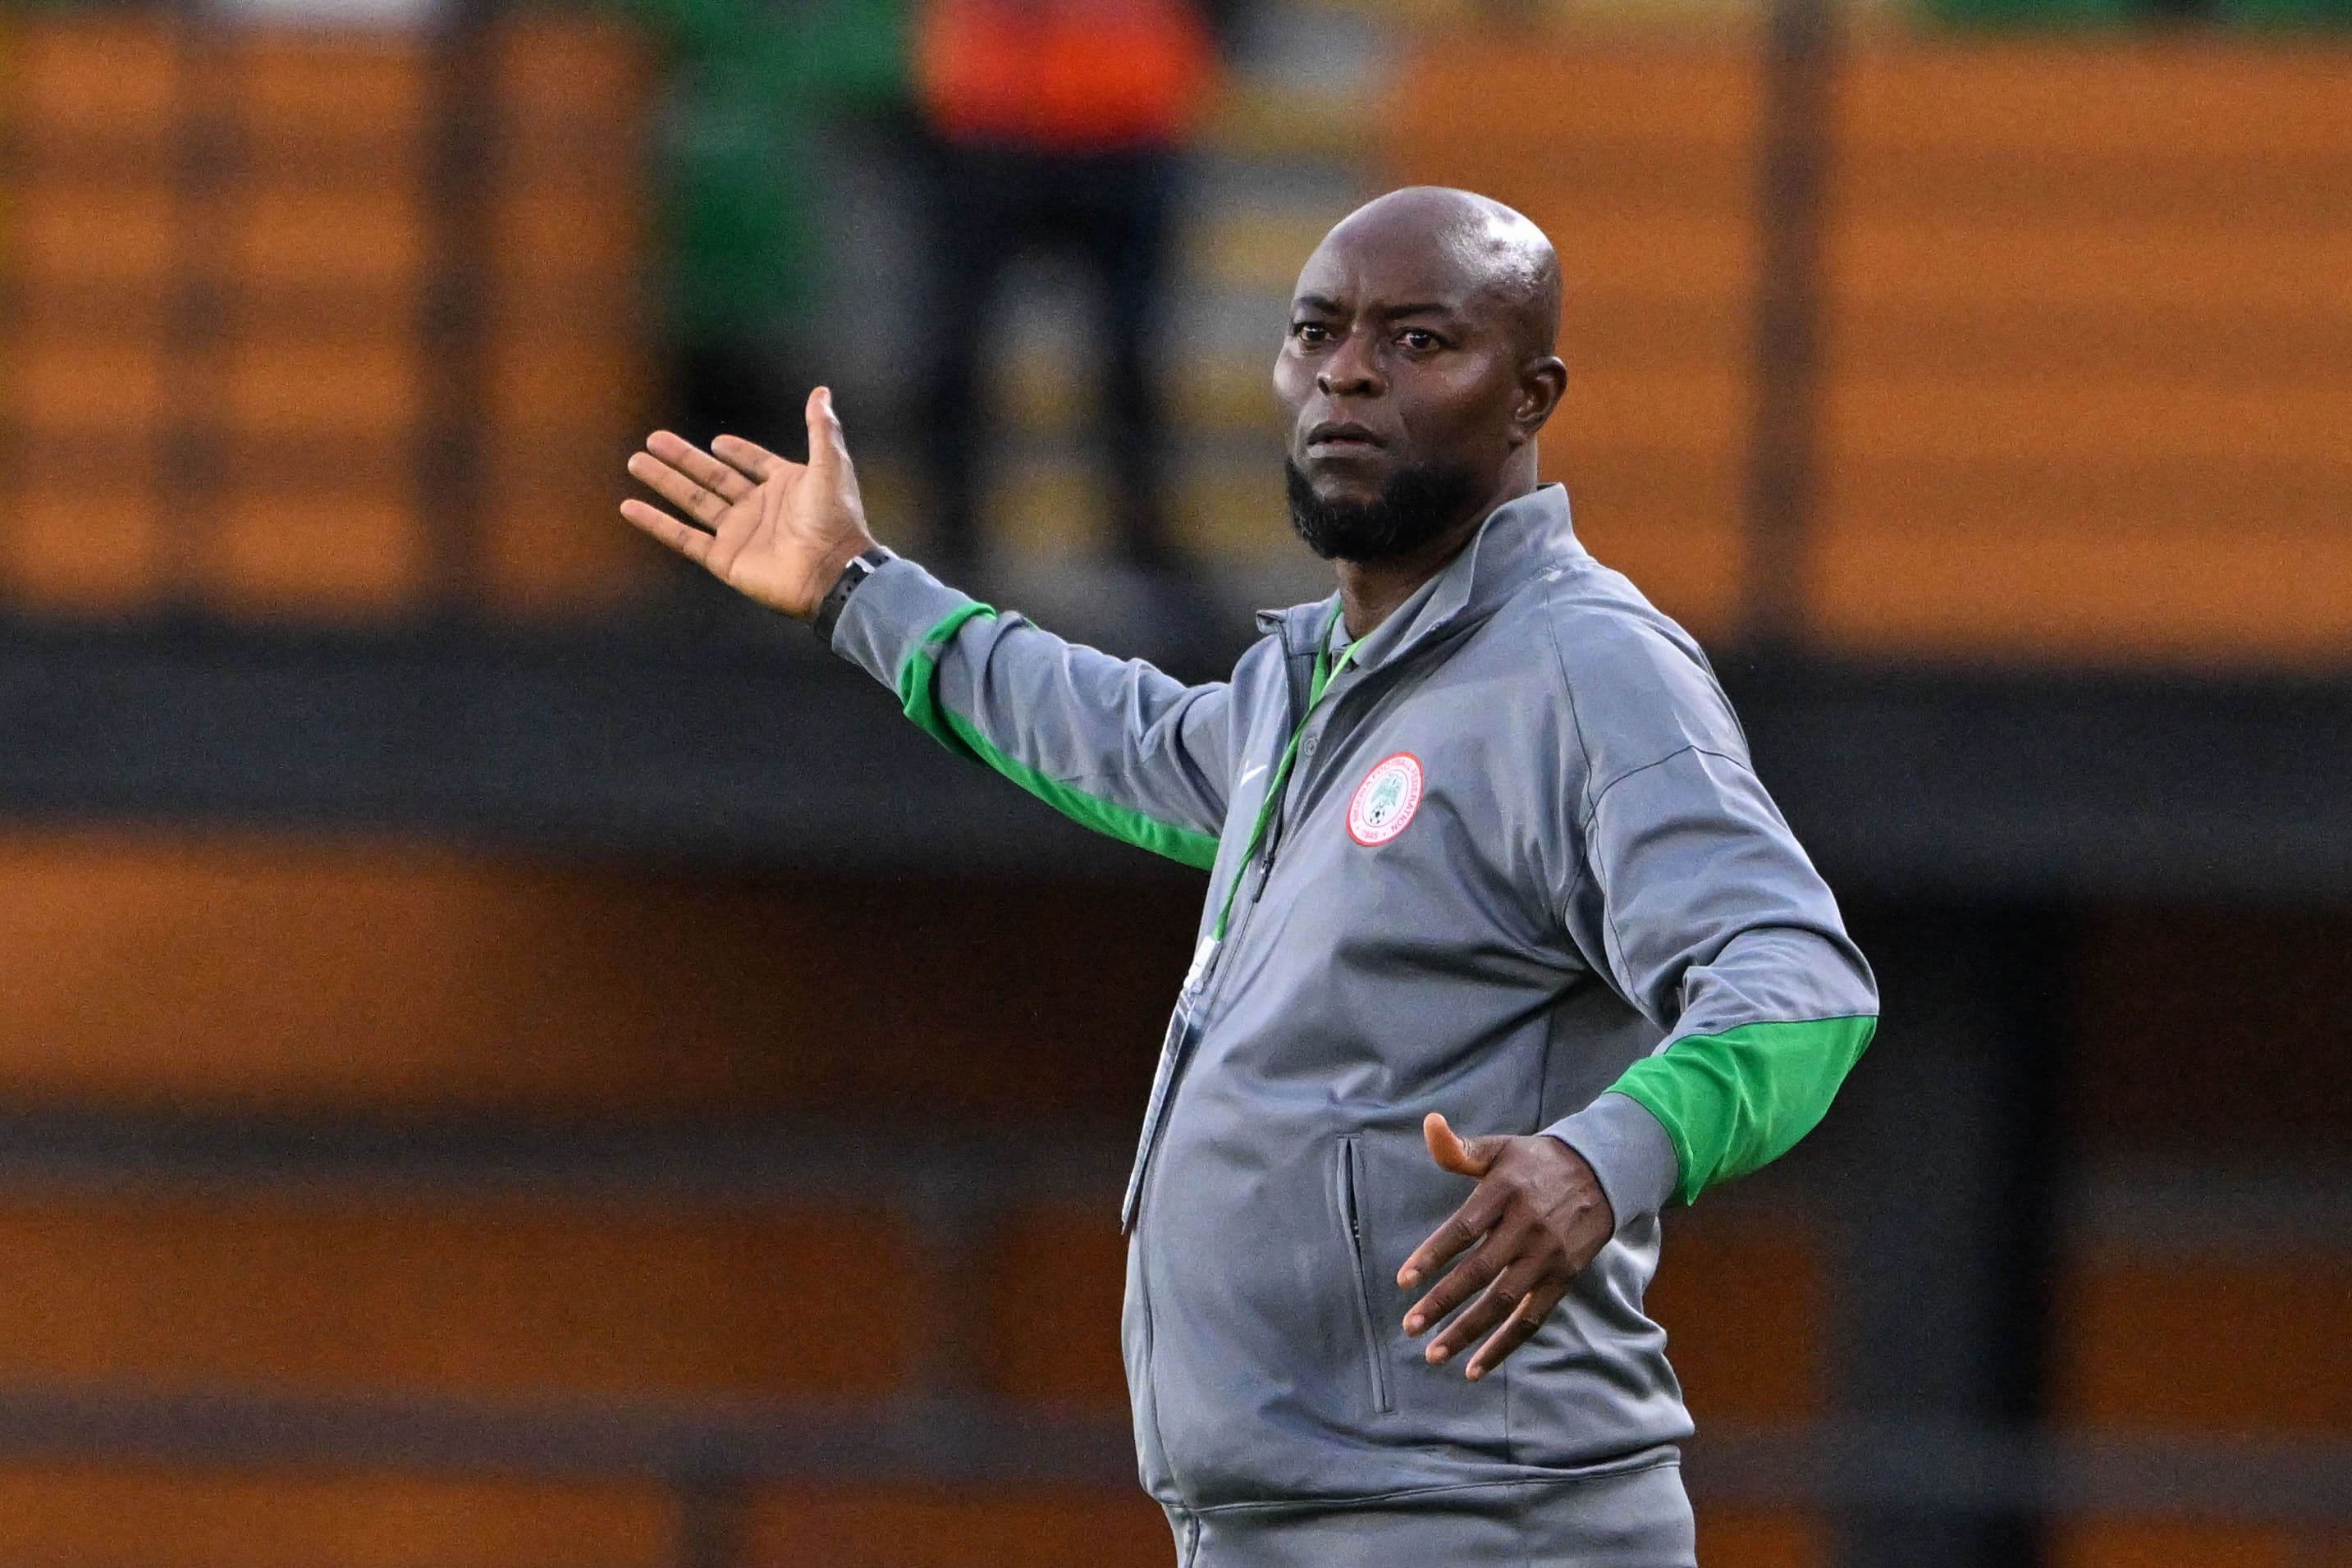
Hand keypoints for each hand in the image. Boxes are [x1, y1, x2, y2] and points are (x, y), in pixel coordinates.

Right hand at [619, 386, 878, 620]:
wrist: (831, 571)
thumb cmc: (834, 519)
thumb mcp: (830, 464)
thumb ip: (821, 428)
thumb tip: (821, 392)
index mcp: (786, 486)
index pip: (755, 463)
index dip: (739, 453)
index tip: (717, 442)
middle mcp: (759, 508)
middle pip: (712, 477)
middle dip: (683, 459)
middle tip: (654, 439)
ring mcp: (739, 533)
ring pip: (693, 502)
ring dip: (664, 481)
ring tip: (636, 461)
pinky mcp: (724, 558)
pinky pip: (683, 538)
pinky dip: (656, 523)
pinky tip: (630, 507)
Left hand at [1396, 1111, 1614, 1380]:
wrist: (1601, 1174)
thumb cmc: (1534, 1163)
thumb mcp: (1500, 1149)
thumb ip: (1459, 1149)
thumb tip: (1429, 1124)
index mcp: (1504, 1192)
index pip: (1463, 1229)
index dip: (1433, 1255)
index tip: (1404, 1281)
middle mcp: (1527, 1227)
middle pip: (1480, 1272)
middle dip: (1443, 1302)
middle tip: (1409, 1326)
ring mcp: (1547, 1257)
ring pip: (1504, 1302)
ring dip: (1468, 1331)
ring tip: (1433, 1353)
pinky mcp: (1563, 1279)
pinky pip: (1532, 1319)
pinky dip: (1505, 1346)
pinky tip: (1476, 1367)